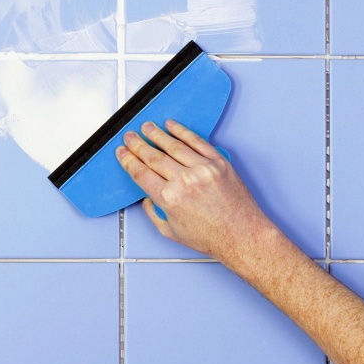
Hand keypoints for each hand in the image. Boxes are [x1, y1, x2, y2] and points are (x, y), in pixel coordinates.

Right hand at [116, 119, 274, 261]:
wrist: (242, 235)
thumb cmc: (211, 237)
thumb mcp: (171, 232)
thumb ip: (153, 213)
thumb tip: (147, 198)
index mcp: (169, 199)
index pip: (141, 173)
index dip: (128, 160)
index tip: (122, 152)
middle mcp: (184, 181)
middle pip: (153, 156)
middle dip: (137, 144)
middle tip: (129, 137)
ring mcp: (203, 169)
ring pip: (173, 146)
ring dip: (157, 134)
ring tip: (147, 127)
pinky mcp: (219, 163)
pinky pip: (197, 142)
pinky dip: (182, 131)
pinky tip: (172, 125)